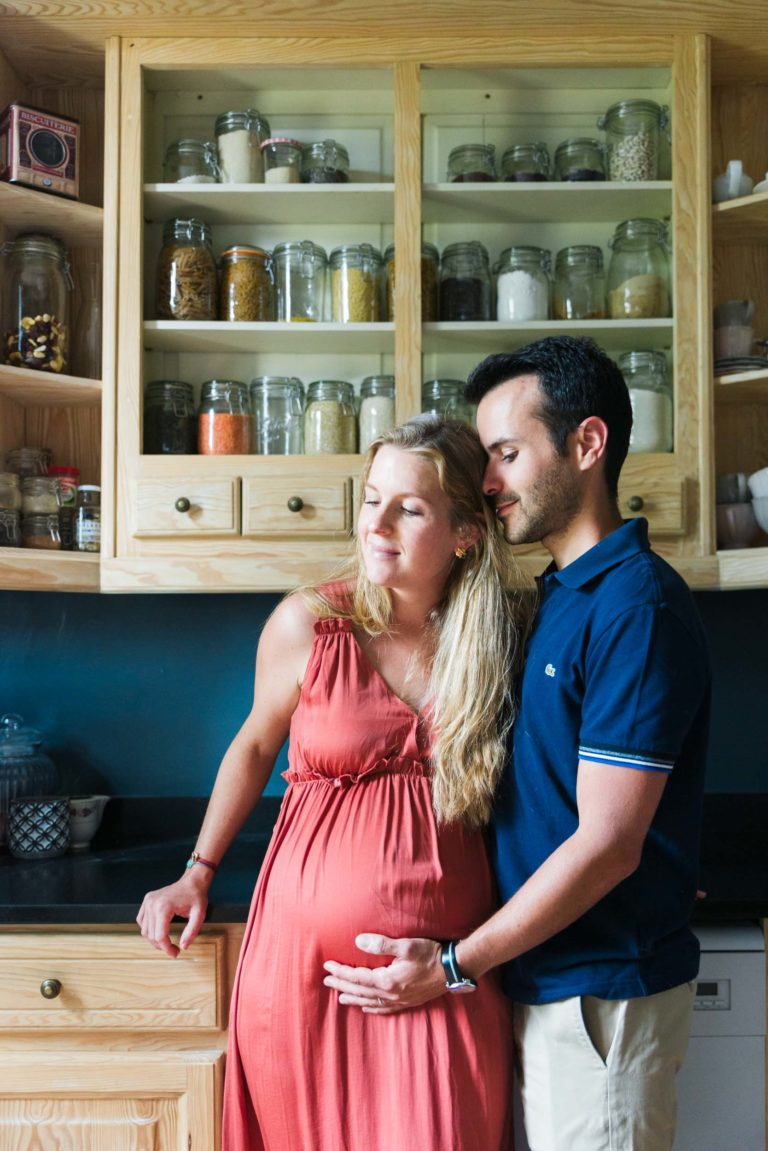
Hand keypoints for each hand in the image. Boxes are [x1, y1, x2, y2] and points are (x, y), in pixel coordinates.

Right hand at [136, 871, 209, 957]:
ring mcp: (148, 901)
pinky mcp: (147, 900)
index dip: (168, 949)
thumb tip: (183, 946)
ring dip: (154, 940)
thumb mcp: (199, 915)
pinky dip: (149, 929)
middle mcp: (152, 904)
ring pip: (145, 930)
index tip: (176, 953)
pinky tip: (159, 931)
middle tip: (174, 949)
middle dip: (162, 946)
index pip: (160, 936)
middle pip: (151, 935)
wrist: (192, 881)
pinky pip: (142, 921)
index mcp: (164, 907)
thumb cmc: (196, 896)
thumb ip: (192, 932)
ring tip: (167, 942)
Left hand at [323, 934, 443, 1013]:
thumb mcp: (406, 946)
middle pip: (360, 991)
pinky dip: (371, 1008)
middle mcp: (391, 994)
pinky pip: (384, 1009)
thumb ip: (381, 944)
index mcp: (388, 980)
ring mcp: (399, 1000)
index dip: (341, 972)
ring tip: (340, 997)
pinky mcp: (407, 1002)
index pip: (357, 977)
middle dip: (341, 985)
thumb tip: (358, 942)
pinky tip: (366, 1007)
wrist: (453, 969)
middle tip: (326, 981)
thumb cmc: (430, 954)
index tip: (327, 966)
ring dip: (353, 998)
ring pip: (370, 1002)